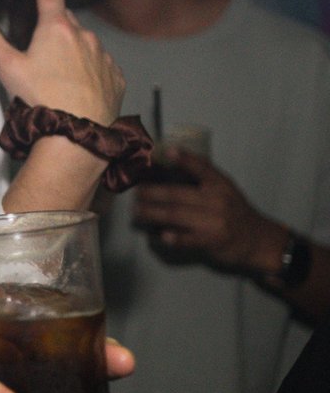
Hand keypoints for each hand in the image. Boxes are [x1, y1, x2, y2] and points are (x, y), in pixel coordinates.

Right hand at [0, 0, 123, 123]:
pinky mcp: (114, 78)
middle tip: (41, 40)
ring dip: (73, 50)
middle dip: (55, 24)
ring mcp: (103, 58)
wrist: (77, 134)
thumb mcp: (7, 68)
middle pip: (66, 21)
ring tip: (58, 73)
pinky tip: (78, 87)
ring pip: (85, 44)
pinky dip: (90, 70)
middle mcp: (84, 37)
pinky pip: (101, 66)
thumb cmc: (40, 99)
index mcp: (56, 29)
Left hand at [134, 151, 289, 275]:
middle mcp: (217, 201)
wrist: (259, 239)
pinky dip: (175, 238)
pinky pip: (189, 239)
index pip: (202, 168)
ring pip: (176, 215)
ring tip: (137, 211)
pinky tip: (162, 236)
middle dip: (152, 192)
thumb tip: (170, 163)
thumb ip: (204, 179)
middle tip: (135, 192)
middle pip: (177, 194)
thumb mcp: (226, 189)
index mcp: (220, 185)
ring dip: (152, 213)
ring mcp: (214, 222)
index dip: (185, 159)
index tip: (167, 151)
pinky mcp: (212, 241)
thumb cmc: (235, 211)